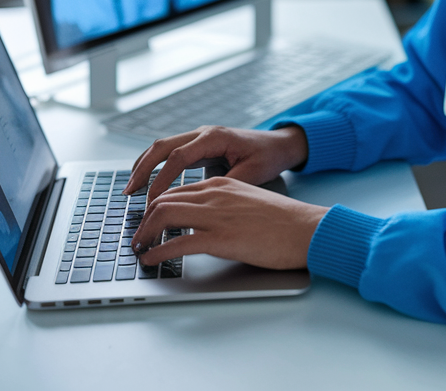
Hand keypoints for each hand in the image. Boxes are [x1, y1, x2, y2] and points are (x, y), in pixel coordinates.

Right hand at [123, 125, 309, 205]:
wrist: (280, 144)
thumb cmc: (268, 157)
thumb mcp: (251, 174)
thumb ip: (226, 184)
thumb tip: (200, 200)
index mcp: (215, 137)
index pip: (179, 157)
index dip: (162, 178)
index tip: (151, 199)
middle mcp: (203, 133)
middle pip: (162, 146)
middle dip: (142, 169)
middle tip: (128, 192)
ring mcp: (199, 136)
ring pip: (162, 146)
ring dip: (144, 165)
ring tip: (131, 188)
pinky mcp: (199, 144)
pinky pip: (170, 152)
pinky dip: (155, 165)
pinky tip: (146, 181)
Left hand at [130, 176, 327, 269]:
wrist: (307, 229)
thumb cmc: (285, 221)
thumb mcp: (250, 201)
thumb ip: (226, 205)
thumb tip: (206, 221)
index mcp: (222, 184)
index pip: (177, 191)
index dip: (155, 207)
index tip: (148, 222)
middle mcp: (215, 195)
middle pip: (163, 201)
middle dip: (143, 220)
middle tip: (138, 237)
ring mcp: (217, 216)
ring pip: (163, 216)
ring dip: (144, 234)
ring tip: (139, 248)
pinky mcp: (221, 239)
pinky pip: (177, 244)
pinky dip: (158, 253)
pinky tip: (152, 260)